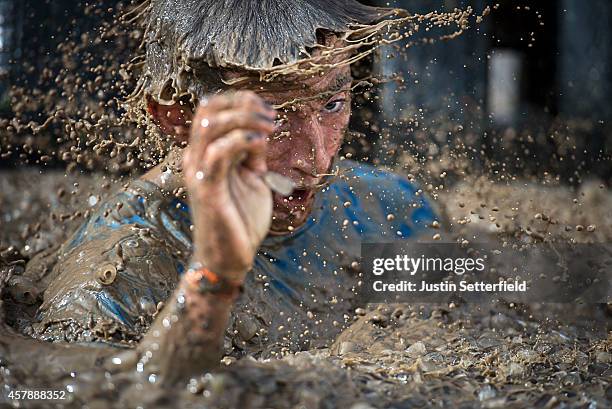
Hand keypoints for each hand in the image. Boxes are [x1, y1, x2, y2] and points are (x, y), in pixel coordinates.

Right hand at [182, 91, 274, 281]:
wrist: (228, 257)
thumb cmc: (240, 218)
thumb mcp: (252, 178)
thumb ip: (252, 154)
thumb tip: (260, 132)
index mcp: (205, 152)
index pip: (212, 108)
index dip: (240, 100)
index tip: (268, 111)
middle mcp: (195, 156)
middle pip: (208, 108)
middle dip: (243, 104)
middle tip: (271, 117)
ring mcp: (198, 171)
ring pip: (211, 125)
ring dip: (245, 119)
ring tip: (269, 128)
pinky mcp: (207, 188)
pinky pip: (219, 153)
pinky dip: (243, 141)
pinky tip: (261, 145)